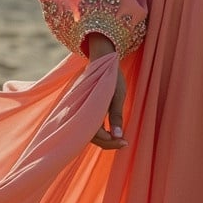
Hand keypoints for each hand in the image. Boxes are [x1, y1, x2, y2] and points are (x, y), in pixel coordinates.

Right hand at [87, 33, 128, 150]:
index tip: (124, 141)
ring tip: (119, 139)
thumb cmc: (111, 76)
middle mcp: (79, 110)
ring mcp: (79, 110)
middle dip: (107, 142)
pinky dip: (99, 132)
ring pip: (88, 132)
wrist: (103, 60)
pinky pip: (88, 126)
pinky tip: (110, 132)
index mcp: (87, 106)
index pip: (95, 133)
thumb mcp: (117, 95)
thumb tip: (118, 137)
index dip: (109, 141)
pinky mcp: (82, 110)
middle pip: (90, 136)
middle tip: (124, 143)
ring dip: (103, 138)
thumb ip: (116, 116)